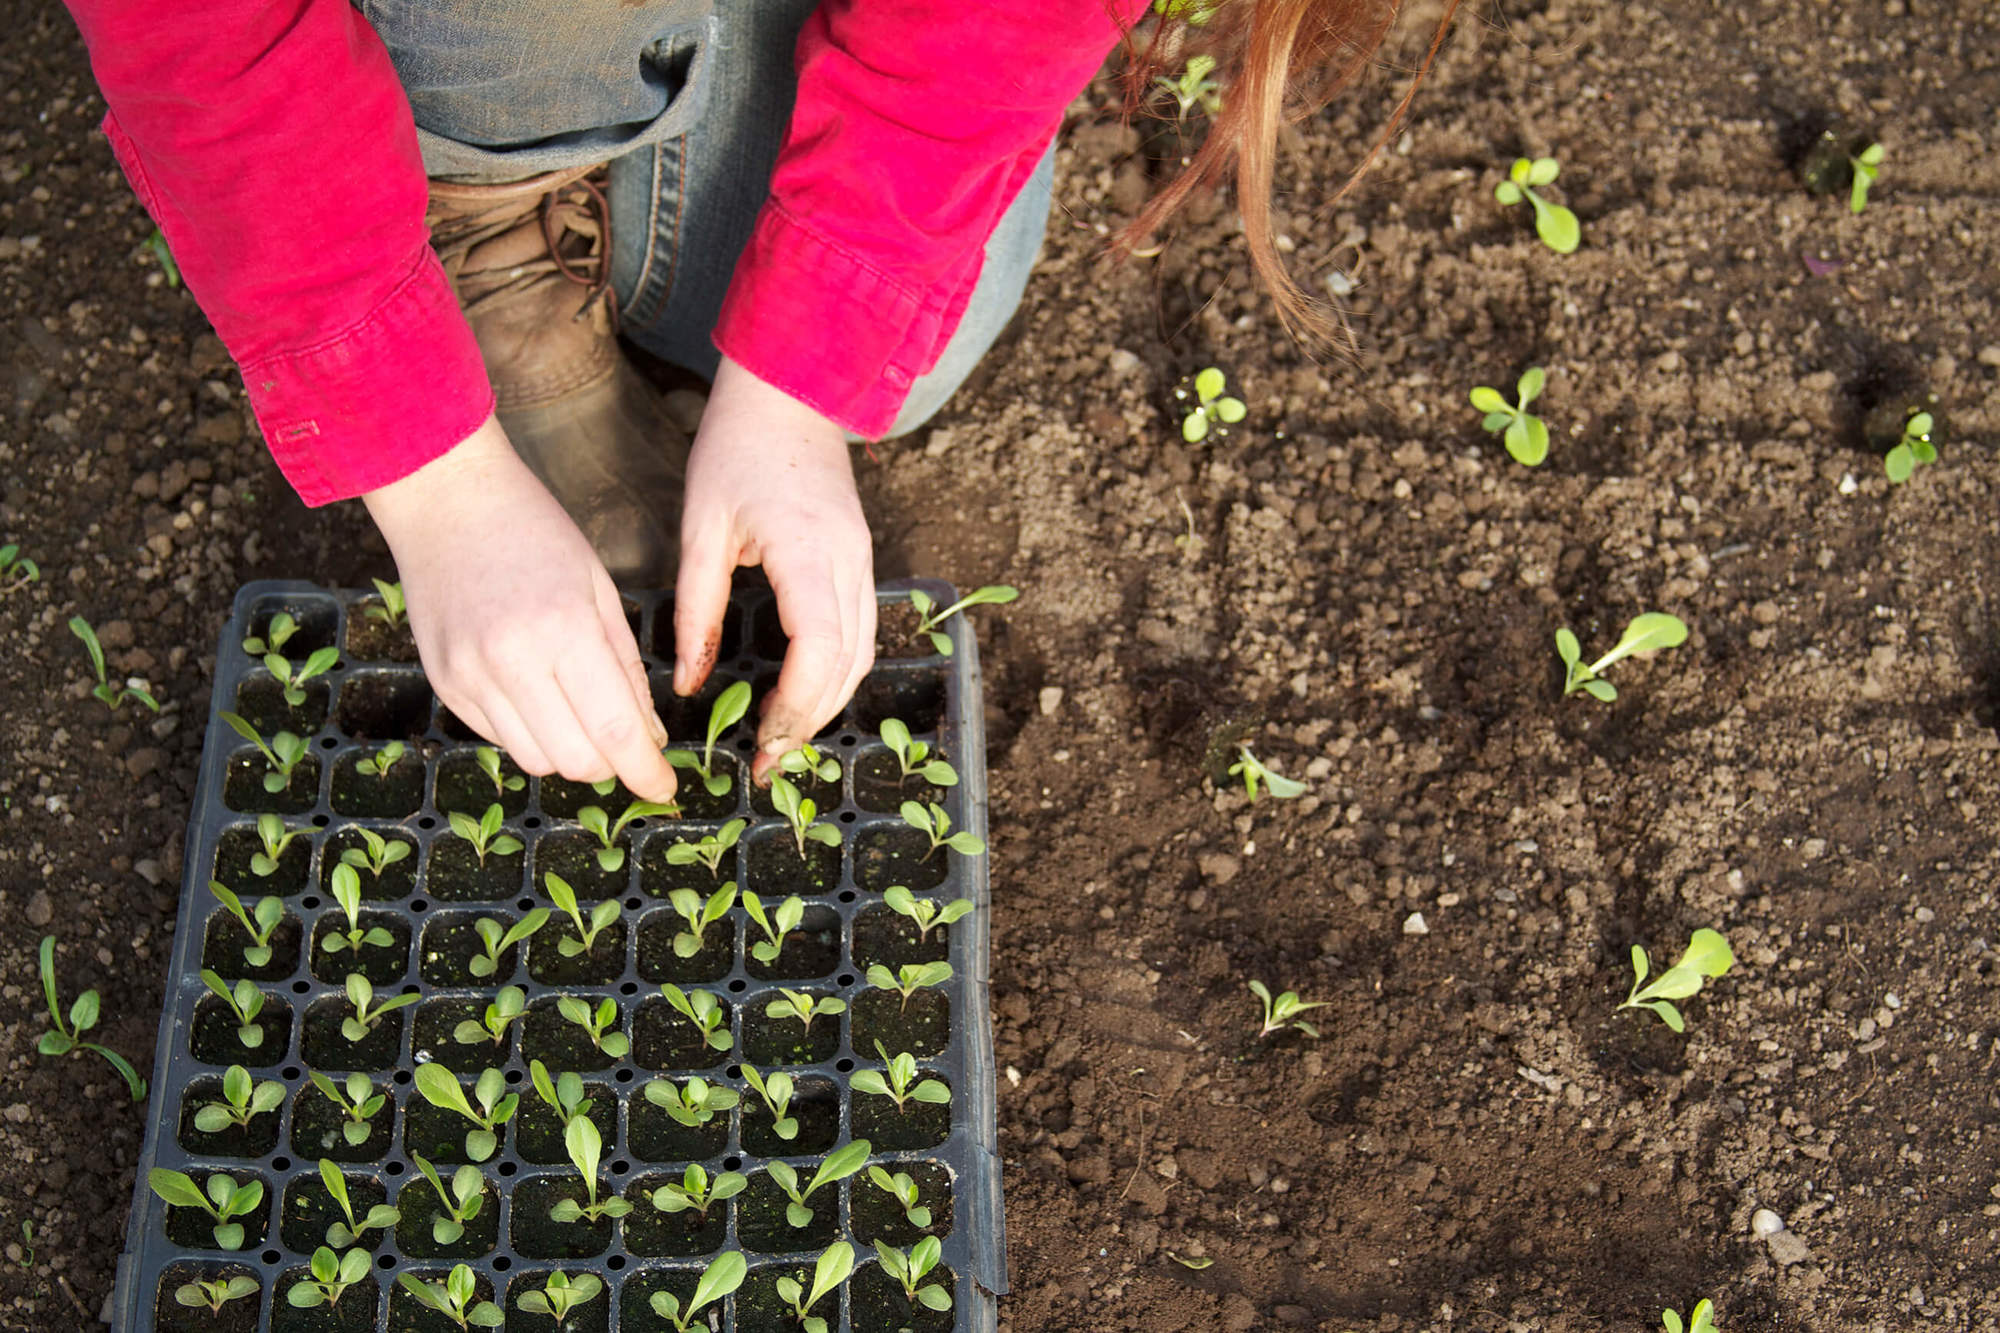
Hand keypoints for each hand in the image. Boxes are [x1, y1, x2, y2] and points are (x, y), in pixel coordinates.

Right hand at [362, 414, 678, 802]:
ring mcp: (470, 676)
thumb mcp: (600, 591)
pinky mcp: (444, 683)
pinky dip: (532, 735)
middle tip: (629, 745)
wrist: (447, 500)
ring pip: (535, 761)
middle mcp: (511, 662)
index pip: (614, 731)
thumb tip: (648, 738)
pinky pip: (499, 739)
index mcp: (564, 630)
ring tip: (584, 716)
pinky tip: (541, 698)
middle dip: (612, 766)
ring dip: (571, 755)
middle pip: (575, 760)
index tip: (665, 788)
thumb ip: (626, 668)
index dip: (646, 773)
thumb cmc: (536, 533)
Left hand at [675, 356, 874, 781]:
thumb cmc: (734, 450)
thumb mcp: (699, 529)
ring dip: (827, 704)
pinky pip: (861, 633)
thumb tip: (687, 683)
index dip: (795, 705)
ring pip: (862, 654)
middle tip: (767, 765)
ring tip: (784, 740)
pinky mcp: (862, 561)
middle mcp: (848, 561)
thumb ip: (696, 610)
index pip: (817, 648)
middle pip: (847, 664)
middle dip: (809, 722)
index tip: (763, 744)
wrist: (788, 396)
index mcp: (803, 550)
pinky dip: (837, 674)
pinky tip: (804, 694)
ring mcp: (863, 561)